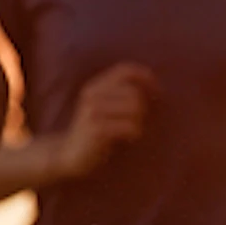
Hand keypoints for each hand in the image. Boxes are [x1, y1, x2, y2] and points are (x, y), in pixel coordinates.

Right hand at [54, 63, 155, 178]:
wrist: (68, 154)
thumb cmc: (95, 130)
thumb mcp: (103, 106)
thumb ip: (120, 93)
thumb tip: (153, 85)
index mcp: (95, 86)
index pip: (125, 70)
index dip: (145, 76)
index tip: (157, 90)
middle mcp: (92, 95)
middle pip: (134, 93)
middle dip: (142, 108)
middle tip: (136, 122)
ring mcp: (92, 112)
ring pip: (134, 108)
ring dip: (138, 121)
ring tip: (131, 130)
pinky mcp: (96, 130)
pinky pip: (129, 126)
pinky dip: (134, 132)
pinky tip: (129, 138)